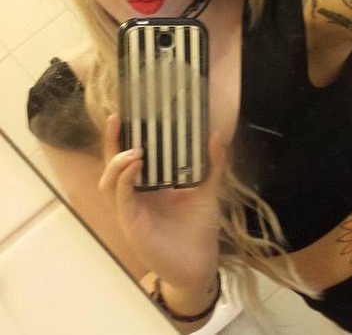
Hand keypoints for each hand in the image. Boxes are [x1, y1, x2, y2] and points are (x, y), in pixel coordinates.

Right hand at [98, 114, 226, 288]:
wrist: (200, 264)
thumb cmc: (199, 228)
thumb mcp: (207, 190)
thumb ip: (212, 164)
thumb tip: (216, 134)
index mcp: (149, 186)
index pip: (130, 157)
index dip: (123, 137)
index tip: (123, 114)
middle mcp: (135, 196)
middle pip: (112, 165)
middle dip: (111, 142)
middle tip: (117, 120)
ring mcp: (130, 210)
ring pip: (109, 181)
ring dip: (117, 162)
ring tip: (136, 149)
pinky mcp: (132, 224)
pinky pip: (122, 198)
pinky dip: (125, 179)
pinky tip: (137, 165)